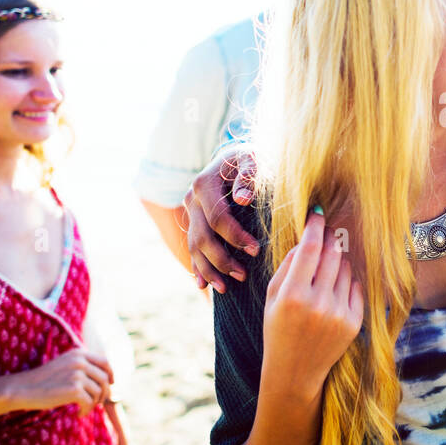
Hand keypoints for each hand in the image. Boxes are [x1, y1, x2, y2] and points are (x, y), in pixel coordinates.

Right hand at [7, 349, 112, 416]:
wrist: (23, 388)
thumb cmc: (44, 380)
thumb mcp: (65, 365)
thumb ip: (83, 367)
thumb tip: (107, 380)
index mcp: (78, 353)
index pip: (105, 362)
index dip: (111, 374)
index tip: (110, 384)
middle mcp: (80, 361)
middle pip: (105, 379)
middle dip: (104, 393)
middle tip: (97, 402)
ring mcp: (77, 374)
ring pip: (98, 392)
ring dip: (94, 403)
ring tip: (84, 408)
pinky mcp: (74, 389)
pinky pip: (89, 402)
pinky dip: (86, 410)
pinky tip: (78, 413)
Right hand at [185, 144, 259, 292]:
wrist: (238, 156)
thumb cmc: (252, 158)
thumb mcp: (254, 159)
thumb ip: (249, 175)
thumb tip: (243, 198)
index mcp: (204, 183)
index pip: (217, 218)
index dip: (235, 236)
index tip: (255, 250)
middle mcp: (192, 198)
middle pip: (202, 236)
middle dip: (221, 259)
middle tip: (242, 276)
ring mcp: (190, 211)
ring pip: (194, 246)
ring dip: (208, 269)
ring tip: (224, 288)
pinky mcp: (193, 221)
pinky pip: (192, 247)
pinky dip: (197, 266)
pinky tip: (203, 284)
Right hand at [262, 208, 364, 401]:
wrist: (295, 371)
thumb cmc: (278, 329)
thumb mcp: (272, 296)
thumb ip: (288, 265)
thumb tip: (308, 238)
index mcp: (293, 295)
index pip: (310, 248)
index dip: (315, 226)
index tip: (317, 214)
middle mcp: (318, 303)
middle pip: (331, 253)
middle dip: (329, 239)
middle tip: (326, 234)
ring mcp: (339, 313)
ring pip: (345, 268)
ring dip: (336, 262)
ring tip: (323, 272)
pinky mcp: (354, 322)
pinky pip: (355, 286)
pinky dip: (345, 282)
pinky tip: (333, 290)